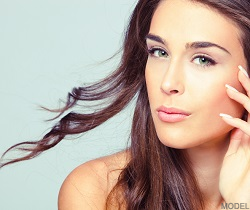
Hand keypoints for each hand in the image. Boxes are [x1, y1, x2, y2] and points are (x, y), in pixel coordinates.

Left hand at [219, 66, 249, 203]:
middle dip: (249, 86)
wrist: (240, 199)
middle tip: (239, 70)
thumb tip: (236, 125)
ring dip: (242, 99)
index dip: (246, 92)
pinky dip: (236, 123)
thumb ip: (239, 139)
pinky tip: (224, 116)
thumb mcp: (237, 154)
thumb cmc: (237, 178)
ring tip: (228, 88)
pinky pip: (249, 133)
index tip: (237, 78)